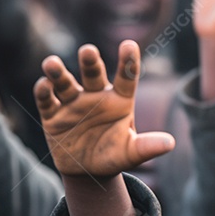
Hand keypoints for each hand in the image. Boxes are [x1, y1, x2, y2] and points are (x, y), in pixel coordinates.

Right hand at [35, 42, 174, 178]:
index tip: (129, 44)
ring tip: (51, 64)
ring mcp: (73, 103)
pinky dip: (43, 92)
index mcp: (120, 100)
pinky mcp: (53, 115)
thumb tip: (170, 143)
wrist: (88, 170)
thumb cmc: (114, 155)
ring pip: (65, 83)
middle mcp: (96, 96)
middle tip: (88, 51)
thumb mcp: (132, 152)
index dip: (128, 62)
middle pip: (93, 74)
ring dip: (58, 73)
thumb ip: (147, 146)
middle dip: (90, 62)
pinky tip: (44, 85)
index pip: (126, 77)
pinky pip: (46, 100)